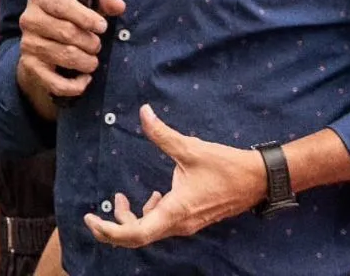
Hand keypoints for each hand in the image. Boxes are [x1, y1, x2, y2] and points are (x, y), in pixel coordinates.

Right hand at [17, 0, 124, 99]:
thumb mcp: (82, 6)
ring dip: (87, 61)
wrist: (41, 43)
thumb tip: (119, 6)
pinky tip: (85, 79)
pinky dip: (76, 85)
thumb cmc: (66, 20)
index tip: (102, 27)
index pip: (63, 5)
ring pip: (66, 56)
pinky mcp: (31, 68)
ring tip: (92, 60)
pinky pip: (57, 83)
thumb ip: (103, 2)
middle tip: (96, 45)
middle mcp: (29, 20)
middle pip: (67, 32)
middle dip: (90, 42)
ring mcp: (28, 45)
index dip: (86, 17)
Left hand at [84, 105, 267, 247]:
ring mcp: (186, 224)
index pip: (135, 233)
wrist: (258, 180)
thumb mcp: (191, 148)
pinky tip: (153, 196)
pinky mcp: (191, 218)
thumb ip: (162, 133)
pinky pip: (162, 224)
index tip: (91, 217)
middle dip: (113, 227)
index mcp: (175, 212)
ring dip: (130, 219)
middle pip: (137, 237)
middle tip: (95, 213)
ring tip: (120, 198)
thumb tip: (144, 112)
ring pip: (149, 232)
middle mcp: (178, 224)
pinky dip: (149, 214)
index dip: (109, 230)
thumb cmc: (226, 166)